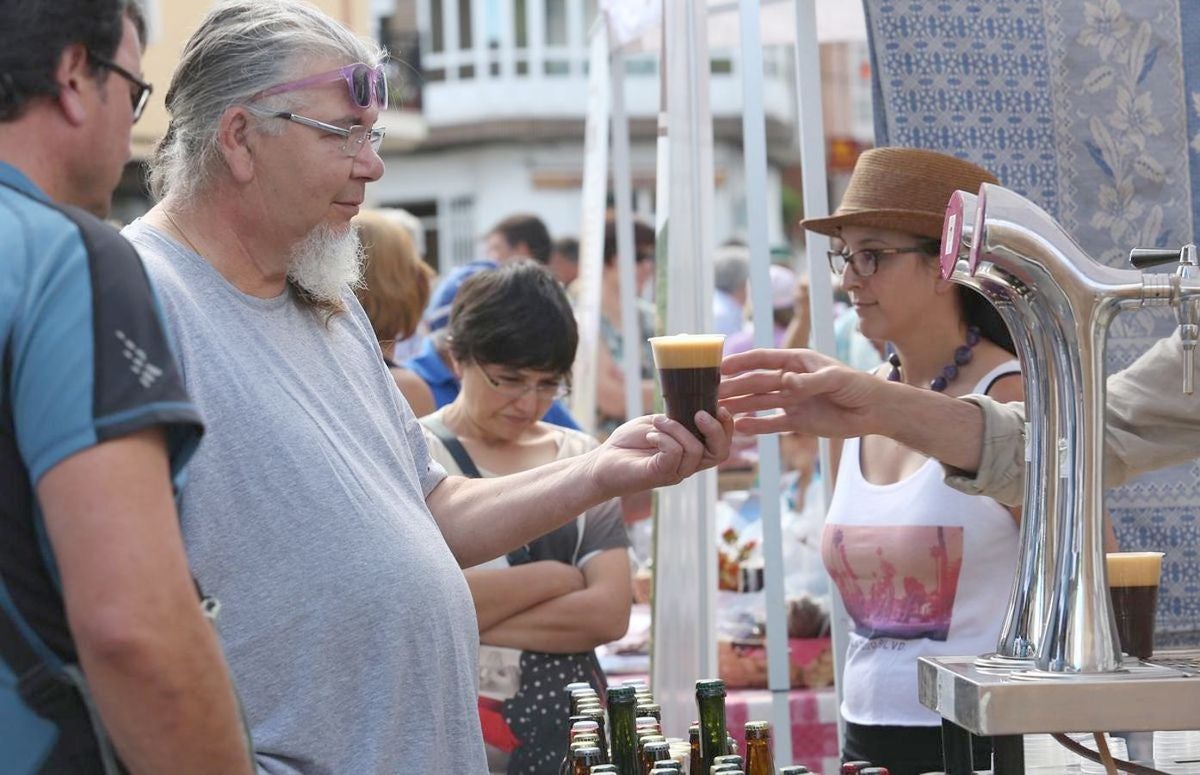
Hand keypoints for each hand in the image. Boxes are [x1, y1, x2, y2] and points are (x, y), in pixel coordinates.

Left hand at [591, 409, 733, 494]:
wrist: (602, 460)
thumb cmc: (630, 442)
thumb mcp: (660, 423)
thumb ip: (680, 418)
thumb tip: (697, 405)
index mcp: (692, 452)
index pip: (722, 446)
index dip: (727, 427)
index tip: (719, 406)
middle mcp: (688, 465)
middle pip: (720, 453)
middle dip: (716, 430)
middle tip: (699, 414)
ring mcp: (675, 472)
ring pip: (695, 450)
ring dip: (676, 428)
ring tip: (657, 423)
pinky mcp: (659, 475)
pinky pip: (674, 454)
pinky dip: (664, 438)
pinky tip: (650, 435)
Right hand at [719, 348, 887, 437]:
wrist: (875, 411)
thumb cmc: (859, 386)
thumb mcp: (836, 378)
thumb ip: (810, 381)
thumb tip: (785, 381)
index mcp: (797, 362)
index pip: (762, 360)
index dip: (740, 363)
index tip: (719, 367)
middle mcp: (790, 380)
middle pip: (756, 382)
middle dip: (733, 386)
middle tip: (711, 393)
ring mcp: (792, 401)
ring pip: (760, 402)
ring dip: (740, 405)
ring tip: (718, 410)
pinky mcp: (798, 421)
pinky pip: (773, 423)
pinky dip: (757, 426)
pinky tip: (740, 428)